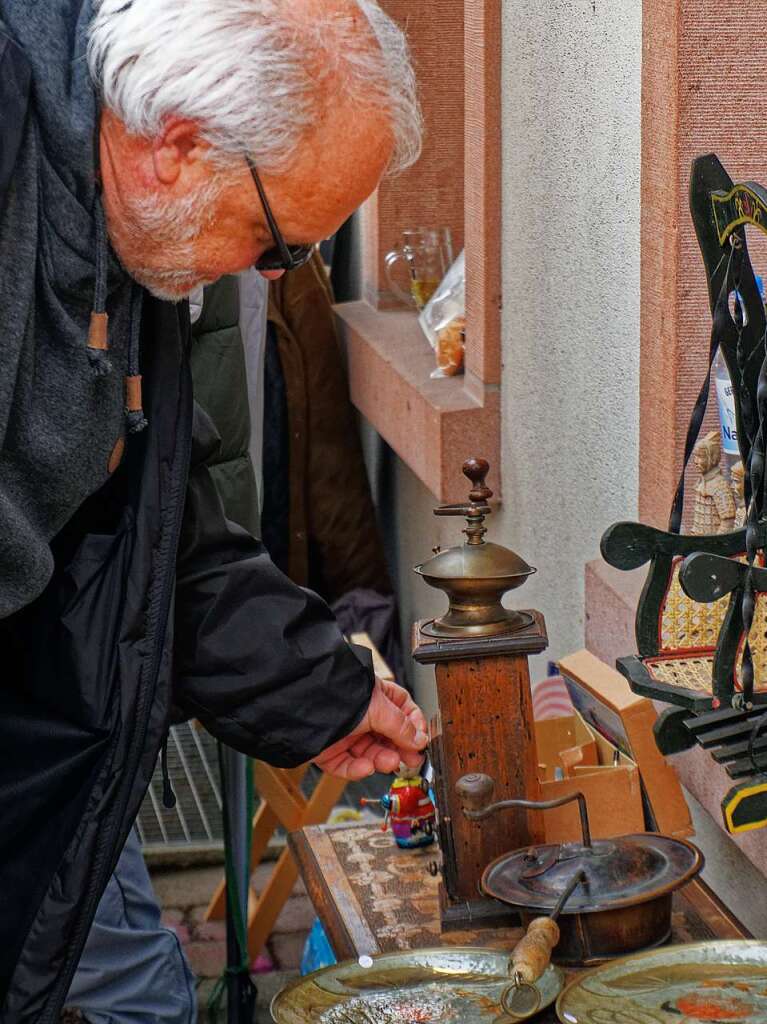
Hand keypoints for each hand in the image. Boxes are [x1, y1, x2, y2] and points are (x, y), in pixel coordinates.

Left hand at [314, 678, 428, 780]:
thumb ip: (400, 726)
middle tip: (411, 760)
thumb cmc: (338, 696)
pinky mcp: (329, 753)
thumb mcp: (377, 708)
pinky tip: (365, 767)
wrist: (302, 707)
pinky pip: (347, 766)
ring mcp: (345, 734)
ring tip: (389, 762)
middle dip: (399, 748)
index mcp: (373, 695)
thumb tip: (420, 739)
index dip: (413, 724)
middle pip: (387, 736)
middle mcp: (360, 715)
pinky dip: (357, 770)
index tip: (421, 739)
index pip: (402, 709)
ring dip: (381, 760)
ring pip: (370, 753)